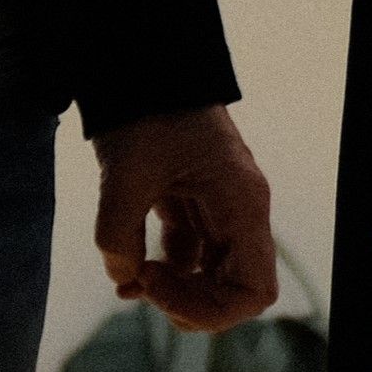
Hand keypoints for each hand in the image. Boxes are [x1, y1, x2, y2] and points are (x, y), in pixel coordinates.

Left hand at [95, 104, 280, 329]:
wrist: (141, 64)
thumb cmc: (147, 108)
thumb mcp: (125, 173)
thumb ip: (119, 234)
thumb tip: (124, 278)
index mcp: (240, 204)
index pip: (253, 289)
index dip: (208, 308)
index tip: (154, 284)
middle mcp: (239, 211)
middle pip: (235, 289)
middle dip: (190, 304)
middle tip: (142, 285)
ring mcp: (218, 208)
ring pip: (213, 275)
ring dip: (175, 290)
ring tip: (131, 279)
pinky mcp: (194, 202)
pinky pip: (190, 254)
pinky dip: (163, 269)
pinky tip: (127, 269)